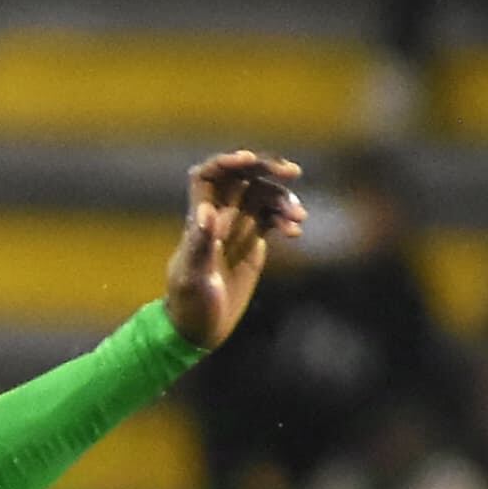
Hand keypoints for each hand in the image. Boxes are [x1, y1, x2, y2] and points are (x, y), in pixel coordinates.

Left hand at [165, 151, 304, 352]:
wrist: (199, 328)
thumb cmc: (189, 304)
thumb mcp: (193, 276)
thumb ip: (200, 244)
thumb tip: (209, 213)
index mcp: (199, 216)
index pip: (210, 175)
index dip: (229, 162)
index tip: (250, 160)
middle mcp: (219, 215)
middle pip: (244, 176)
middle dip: (267, 168)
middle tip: (292, 172)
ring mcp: (238, 226)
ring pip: (264, 196)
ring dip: (284, 200)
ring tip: (298, 217)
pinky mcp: (254, 240)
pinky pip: (273, 218)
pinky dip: (286, 219)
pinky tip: (296, 232)